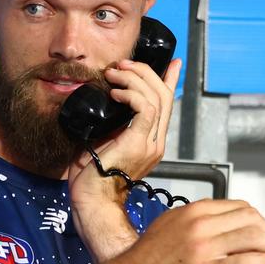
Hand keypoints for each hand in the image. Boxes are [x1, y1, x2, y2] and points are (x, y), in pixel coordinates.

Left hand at [67, 55, 183, 209]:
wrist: (91, 200)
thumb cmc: (91, 177)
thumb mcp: (104, 141)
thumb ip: (114, 124)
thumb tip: (108, 102)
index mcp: (151, 142)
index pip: (167, 105)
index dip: (170, 81)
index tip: (173, 63)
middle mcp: (156, 142)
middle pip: (164, 96)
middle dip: (145, 72)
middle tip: (123, 64)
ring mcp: (150, 144)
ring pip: (156, 98)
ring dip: (134, 79)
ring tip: (114, 73)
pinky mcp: (139, 144)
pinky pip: (145, 109)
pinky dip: (131, 95)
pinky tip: (115, 93)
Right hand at [107, 199, 264, 263]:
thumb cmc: (148, 258)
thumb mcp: (169, 224)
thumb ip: (193, 217)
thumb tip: (217, 212)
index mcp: (193, 211)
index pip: (239, 207)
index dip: (258, 219)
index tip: (264, 231)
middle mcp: (200, 225)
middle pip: (250, 220)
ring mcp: (204, 247)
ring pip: (252, 238)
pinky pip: (244, 263)